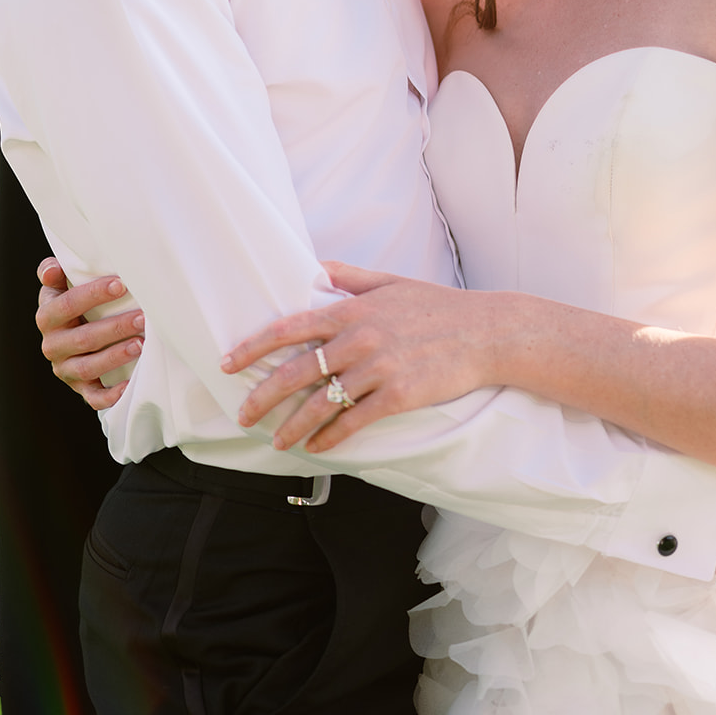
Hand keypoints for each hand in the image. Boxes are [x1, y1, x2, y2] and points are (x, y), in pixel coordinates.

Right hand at [35, 256, 144, 410]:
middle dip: (114, 328)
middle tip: (143, 318)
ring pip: (88, 367)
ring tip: (141, 344)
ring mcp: (65, 369)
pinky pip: (93, 397)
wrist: (71, 336)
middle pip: (82, 339)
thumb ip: (53, 274)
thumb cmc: (74, 305)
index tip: (120, 285)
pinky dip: (110, 394)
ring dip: (115, 356)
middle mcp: (52, 346)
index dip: (92, 295)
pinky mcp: (80, 388)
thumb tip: (53, 267)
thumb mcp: (59, 287)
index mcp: (47, 318)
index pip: (66, 306)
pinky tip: (129, 384)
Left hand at [222, 262, 497, 452]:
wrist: (485, 332)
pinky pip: (354, 421)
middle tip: (242, 414)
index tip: (230, 362)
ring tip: (276, 441)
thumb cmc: (437, 306)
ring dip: (293, 425)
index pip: (290, 327)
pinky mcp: (399, 396)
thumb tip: (314, 267)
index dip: (255, 347)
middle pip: (298, 371)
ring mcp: (379, 368)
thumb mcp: (390, 281)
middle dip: (263, 396)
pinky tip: (316, 447)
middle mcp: (360, 338)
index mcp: (353, 309)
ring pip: (322, 403)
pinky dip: (330, 437)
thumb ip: (349, 276)